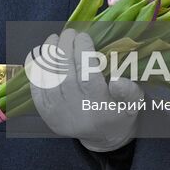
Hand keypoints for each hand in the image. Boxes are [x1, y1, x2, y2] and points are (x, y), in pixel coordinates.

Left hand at [29, 29, 141, 152]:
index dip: (83, 53)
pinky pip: (37, 88)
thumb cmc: (119, 112)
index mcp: (99, 108)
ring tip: (54, 38)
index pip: (88, 76)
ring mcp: (58, 114)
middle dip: (65, 49)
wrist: (103, 137)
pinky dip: (36, 69)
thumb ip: (129, 91)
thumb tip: (117, 80)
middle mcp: (77, 113)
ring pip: (50, 80)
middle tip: (69, 32)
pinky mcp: (46, 113)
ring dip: (49, 55)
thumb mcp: (133, 103)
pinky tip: (41, 53)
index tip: (83, 35)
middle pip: (66, 75)